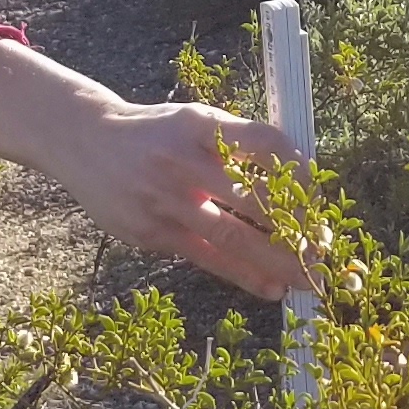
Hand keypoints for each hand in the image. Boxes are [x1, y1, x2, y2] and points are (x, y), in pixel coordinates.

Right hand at [0, 42, 306, 297]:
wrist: (83, 141)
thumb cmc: (156, 133)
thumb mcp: (195, 120)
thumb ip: (239, 144)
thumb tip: (302, 179)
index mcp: (202, 123)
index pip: (265, 144)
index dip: (301, 171)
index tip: (322, 196)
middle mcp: (183, 160)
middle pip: (254, 197)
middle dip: (296, 227)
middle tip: (326, 249)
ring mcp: (165, 198)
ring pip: (233, 235)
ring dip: (277, 260)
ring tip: (309, 278)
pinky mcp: (151, 231)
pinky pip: (207, 257)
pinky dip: (243, 275)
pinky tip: (271, 287)